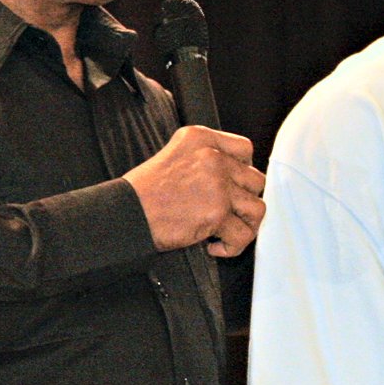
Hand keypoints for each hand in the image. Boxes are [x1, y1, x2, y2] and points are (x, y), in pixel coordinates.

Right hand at [123, 125, 266, 257]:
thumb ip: (202, 159)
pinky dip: (233, 246)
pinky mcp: (217, 214)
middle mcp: (212, 158)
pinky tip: (216, 245)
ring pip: (256, 207)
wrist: (127, 213)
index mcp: (200, 138)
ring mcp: (217, 185)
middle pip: (254, 180)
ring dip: (245, 224)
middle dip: (244, 200)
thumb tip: (227, 178)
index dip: (243, 171)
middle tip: (229, 212)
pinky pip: (243, 234)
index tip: (235, 185)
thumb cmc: (143, 192)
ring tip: (227, 231)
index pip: (244, 149)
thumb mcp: (172, 156)